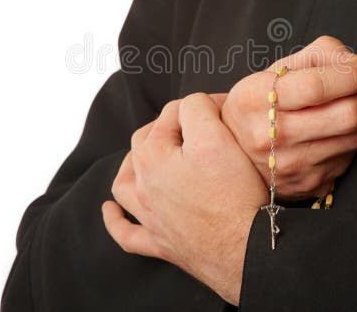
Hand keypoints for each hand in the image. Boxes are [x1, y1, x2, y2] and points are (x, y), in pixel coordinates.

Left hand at [102, 93, 266, 305]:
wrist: (245, 252)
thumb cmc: (233, 196)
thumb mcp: (217, 138)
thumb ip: (198, 109)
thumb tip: (197, 104)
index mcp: (151, 155)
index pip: (174, 112)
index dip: (204, 105)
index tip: (228, 110)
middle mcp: (142, 185)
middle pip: (146, 141)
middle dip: (170, 126)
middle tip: (204, 124)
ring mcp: (150, 217)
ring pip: (126, 184)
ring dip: (132, 165)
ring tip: (146, 155)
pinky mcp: (161, 243)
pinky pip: (127, 233)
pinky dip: (116, 220)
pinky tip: (111, 210)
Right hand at [221, 36, 356, 200]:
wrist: (236, 154)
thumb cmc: (260, 104)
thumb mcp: (273, 70)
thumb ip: (316, 55)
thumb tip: (353, 63)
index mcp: (256, 100)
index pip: (316, 86)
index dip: (350, 73)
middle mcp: (273, 137)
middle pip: (348, 115)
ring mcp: (293, 165)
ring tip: (348, 106)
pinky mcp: (312, 183)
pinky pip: (352, 155)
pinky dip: (351, 137)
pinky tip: (335, 131)